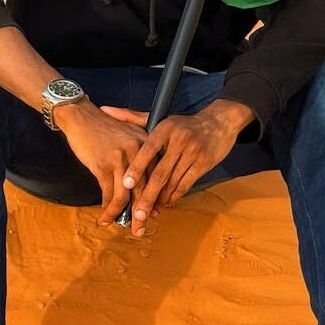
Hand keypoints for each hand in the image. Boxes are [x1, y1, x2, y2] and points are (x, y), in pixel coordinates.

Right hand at [54, 99, 159, 230]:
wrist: (81, 117)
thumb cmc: (104, 128)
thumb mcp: (129, 134)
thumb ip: (139, 155)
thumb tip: (141, 185)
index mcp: (147, 144)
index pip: (156, 176)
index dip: (155, 198)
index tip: (154, 214)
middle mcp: (138, 152)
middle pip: (144, 188)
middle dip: (142, 213)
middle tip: (141, 229)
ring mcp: (120, 159)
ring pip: (126, 195)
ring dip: (124, 216)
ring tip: (124, 228)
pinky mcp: (103, 165)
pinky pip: (108, 194)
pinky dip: (107, 209)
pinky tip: (105, 217)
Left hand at [101, 99, 253, 237]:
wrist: (219, 122)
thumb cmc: (184, 123)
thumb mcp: (160, 118)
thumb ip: (131, 117)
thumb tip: (105, 109)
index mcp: (165, 129)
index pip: (148, 150)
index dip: (137, 168)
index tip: (125, 184)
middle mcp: (179, 141)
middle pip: (160, 173)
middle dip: (147, 196)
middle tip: (137, 214)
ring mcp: (193, 153)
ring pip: (172, 182)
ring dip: (160, 199)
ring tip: (148, 212)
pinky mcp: (203, 164)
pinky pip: (186, 184)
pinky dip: (174, 196)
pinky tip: (165, 203)